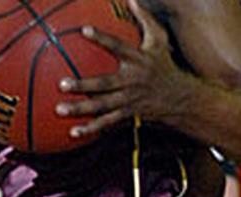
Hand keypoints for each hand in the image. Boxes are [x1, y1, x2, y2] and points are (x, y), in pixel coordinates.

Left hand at [55, 0, 196, 137]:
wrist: (181, 98)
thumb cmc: (164, 65)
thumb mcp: (159, 40)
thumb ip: (144, 19)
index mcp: (137, 60)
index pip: (118, 46)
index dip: (102, 38)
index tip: (84, 30)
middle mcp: (132, 80)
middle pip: (104, 83)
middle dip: (83, 85)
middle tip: (61, 84)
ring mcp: (128, 99)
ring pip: (102, 106)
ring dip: (80, 109)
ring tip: (59, 109)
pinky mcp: (127, 114)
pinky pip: (106, 123)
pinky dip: (90, 128)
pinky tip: (73, 132)